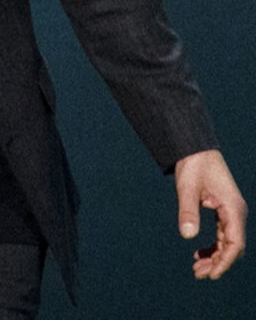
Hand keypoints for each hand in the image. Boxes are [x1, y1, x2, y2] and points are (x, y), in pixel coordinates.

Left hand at [175, 149, 246, 279]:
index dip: (224, 262)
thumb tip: (187, 236)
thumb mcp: (187, 187)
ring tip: (196, 267)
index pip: (234, 243)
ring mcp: (231, 211)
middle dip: (217, 262)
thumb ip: (188, 211)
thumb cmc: (193, 165)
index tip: (211, 274)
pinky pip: (222, 234)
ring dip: (214, 256)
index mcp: (233, 208)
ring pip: (227, 242)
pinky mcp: (223, 209)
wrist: (194, 147)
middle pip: (232, 246)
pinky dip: (213, 245)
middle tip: (197, 273)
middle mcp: (236, 212)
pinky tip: (199, 252)